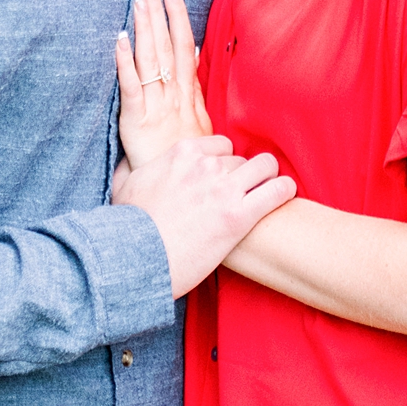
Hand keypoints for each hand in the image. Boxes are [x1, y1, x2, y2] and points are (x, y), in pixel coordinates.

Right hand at [113, 136, 295, 297]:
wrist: (135, 261)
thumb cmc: (128, 227)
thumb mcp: (122, 186)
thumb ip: (130, 166)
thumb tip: (128, 158)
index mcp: (182, 152)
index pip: (221, 145)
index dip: (224, 162)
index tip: (223, 179)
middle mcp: (205, 165)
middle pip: (241, 159)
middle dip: (243, 176)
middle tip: (242, 195)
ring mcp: (223, 189)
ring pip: (265, 167)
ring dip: (267, 179)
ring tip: (267, 192)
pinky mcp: (238, 216)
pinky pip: (277, 191)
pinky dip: (284, 191)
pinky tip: (284, 195)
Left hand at [116, 0, 211, 169]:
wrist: (184, 194)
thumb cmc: (187, 160)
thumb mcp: (200, 123)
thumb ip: (195, 88)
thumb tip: (194, 54)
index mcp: (187, 95)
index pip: (184, 46)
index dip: (178, 17)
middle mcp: (174, 96)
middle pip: (168, 46)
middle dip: (160, 12)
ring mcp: (156, 108)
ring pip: (151, 60)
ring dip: (146, 27)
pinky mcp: (136, 123)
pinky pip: (131, 88)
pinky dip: (125, 63)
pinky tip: (120, 39)